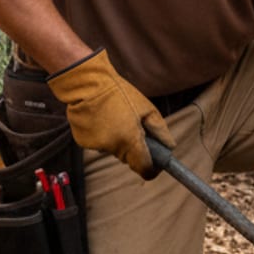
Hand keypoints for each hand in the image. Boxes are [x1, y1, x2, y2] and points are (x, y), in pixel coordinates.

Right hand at [47, 49, 174, 178]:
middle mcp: (113, 148)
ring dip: (118, 141)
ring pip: (114, 151)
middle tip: (134, 127)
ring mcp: (96, 146)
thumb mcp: (147, 108)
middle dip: (135, 149)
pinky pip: (100, 144)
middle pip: (129, 159)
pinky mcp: (83, 142)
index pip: (145, 169)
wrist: (86, 84)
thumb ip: (160, 131)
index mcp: (130, 141)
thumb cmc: (119, 93)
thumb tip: (170, 147)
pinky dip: (103, 136)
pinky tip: (101, 118)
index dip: (152, 169)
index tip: (156, 162)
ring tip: (115, 118)